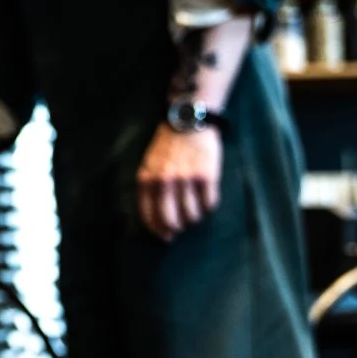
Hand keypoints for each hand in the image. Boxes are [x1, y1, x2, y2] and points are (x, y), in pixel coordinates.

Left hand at [136, 123, 222, 240]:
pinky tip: (206, 198)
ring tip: (194, 209)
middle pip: (171, 221)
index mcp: (147, 180)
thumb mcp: (149, 165)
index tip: (165, 236)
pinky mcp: (206, 177)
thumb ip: (150, 189)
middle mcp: (165, 181)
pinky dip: (208, 206)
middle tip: (181, 227)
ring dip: (194, 217)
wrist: (188, 121)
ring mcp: (186, 179)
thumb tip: (158, 223)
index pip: (150, 217)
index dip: (158, 231)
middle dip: (176, 228)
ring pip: (192, 215)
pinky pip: (209, 204)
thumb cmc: (167, 146)